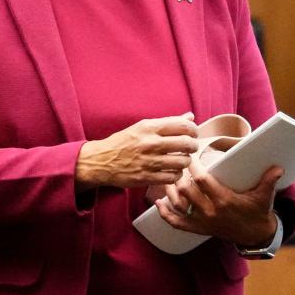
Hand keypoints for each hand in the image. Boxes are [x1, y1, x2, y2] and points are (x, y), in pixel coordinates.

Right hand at [75, 114, 198, 189]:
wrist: (100, 161)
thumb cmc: (123, 143)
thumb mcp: (142, 127)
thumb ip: (167, 122)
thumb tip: (190, 116)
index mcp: (149, 127)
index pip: (183, 126)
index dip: (193, 130)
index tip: (193, 134)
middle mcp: (149, 143)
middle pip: (186, 144)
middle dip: (193, 146)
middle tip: (190, 148)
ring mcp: (148, 161)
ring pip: (183, 162)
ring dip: (185, 161)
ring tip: (180, 160)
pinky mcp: (146, 177)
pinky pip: (173, 177)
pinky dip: (176, 174)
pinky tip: (172, 171)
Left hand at [155, 158, 283, 245]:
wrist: (254, 236)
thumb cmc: (257, 212)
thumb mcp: (264, 197)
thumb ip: (269, 181)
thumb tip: (278, 167)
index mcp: (224, 200)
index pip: (203, 180)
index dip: (193, 166)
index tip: (189, 154)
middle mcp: (210, 211)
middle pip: (186, 191)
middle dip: (178, 175)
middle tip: (174, 162)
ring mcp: (202, 221)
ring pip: (178, 204)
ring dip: (169, 190)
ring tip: (165, 175)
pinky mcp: (197, 228)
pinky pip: (176, 223)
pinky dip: (165, 213)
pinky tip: (158, 202)